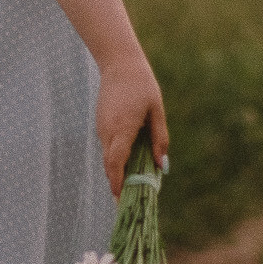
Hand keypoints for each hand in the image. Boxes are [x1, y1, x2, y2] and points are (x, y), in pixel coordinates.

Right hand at [94, 51, 167, 198]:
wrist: (119, 64)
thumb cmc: (142, 86)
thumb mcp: (157, 111)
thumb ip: (159, 138)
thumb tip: (161, 165)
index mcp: (123, 128)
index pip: (116, 162)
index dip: (117, 182)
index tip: (120, 198)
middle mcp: (108, 131)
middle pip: (110, 164)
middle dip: (118, 182)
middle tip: (129, 200)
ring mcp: (102, 127)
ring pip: (108, 156)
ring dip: (118, 170)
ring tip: (133, 183)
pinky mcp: (101, 124)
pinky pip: (108, 146)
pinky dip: (116, 157)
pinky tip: (129, 161)